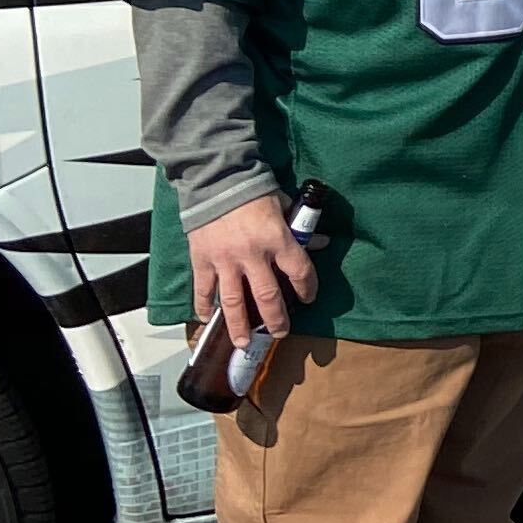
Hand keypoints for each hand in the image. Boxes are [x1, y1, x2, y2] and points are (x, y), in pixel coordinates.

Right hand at [187, 193, 317, 345]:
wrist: (215, 180)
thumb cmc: (253, 191)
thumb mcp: (284, 206)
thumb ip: (299, 227)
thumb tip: (320, 241)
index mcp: (278, 239)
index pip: (299, 272)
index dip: (307, 288)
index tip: (307, 298)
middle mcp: (252, 255)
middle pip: (268, 297)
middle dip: (277, 319)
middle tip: (280, 333)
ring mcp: (225, 260)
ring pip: (235, 302)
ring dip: (240, 326)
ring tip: (244, 343)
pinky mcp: (203, 260)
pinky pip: (204, 289)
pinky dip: (203, 306)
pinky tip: (206, 320)